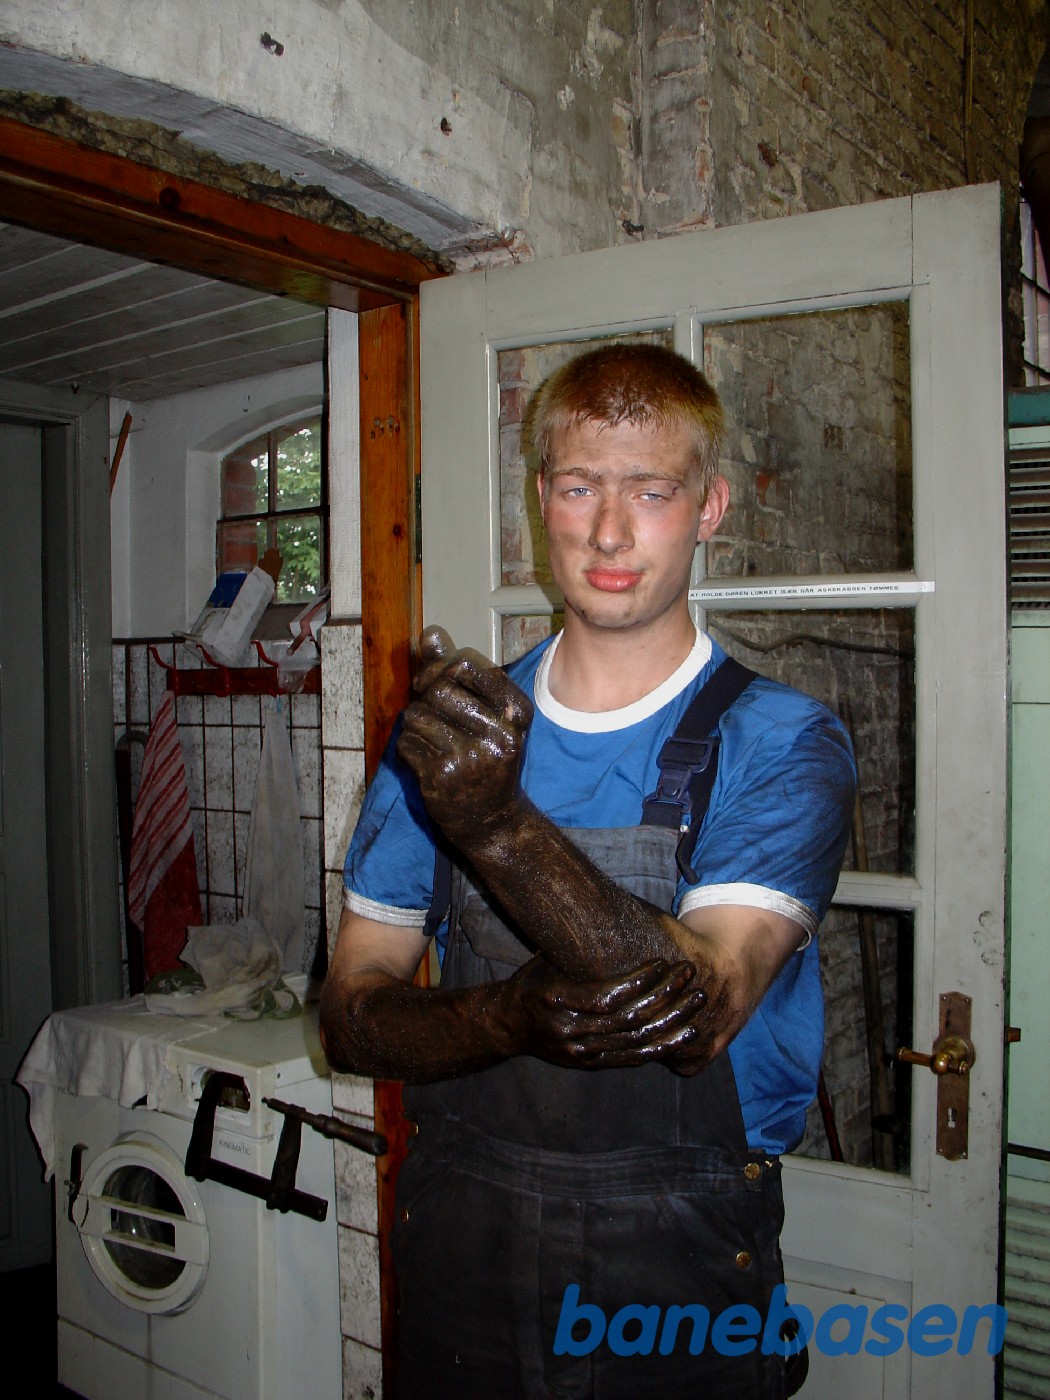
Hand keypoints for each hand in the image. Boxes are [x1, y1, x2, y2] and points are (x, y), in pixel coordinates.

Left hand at [397, 626, 533, 847]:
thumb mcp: (487, 712)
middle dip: (426, 695)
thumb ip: (457, 671)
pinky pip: (408, 741)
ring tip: (432, 739)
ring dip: (417, 724)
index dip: (440, 665)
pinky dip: (410, 747)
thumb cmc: (487, 757)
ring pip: (417, 713)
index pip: (466, 662)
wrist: (493, 819)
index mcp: (516, 711)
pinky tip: (428, 760)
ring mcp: (472, 755)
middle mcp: (500, 732)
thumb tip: (430, 633)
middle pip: (438, 686)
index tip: (436, 681)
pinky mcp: (444, 775)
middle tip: (431, 712)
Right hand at [500, 955, 708, 1069]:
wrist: (508, 1025)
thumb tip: (612, 913)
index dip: (639, 981)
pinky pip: (633, 1058)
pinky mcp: (591, 1063)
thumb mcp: (548, 960)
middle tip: (689, 974)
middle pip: (628, 1018)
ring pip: (636, 1040)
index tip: (663, 961)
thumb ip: (578, 951)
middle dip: (664, 995)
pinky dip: (662, 1046)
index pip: (607, 995)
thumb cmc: (534, 981)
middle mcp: (569, 1029)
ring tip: (697, 1000)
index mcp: (557, 998)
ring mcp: (581, 1051)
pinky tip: (685, 1033)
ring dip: (672, 1020)